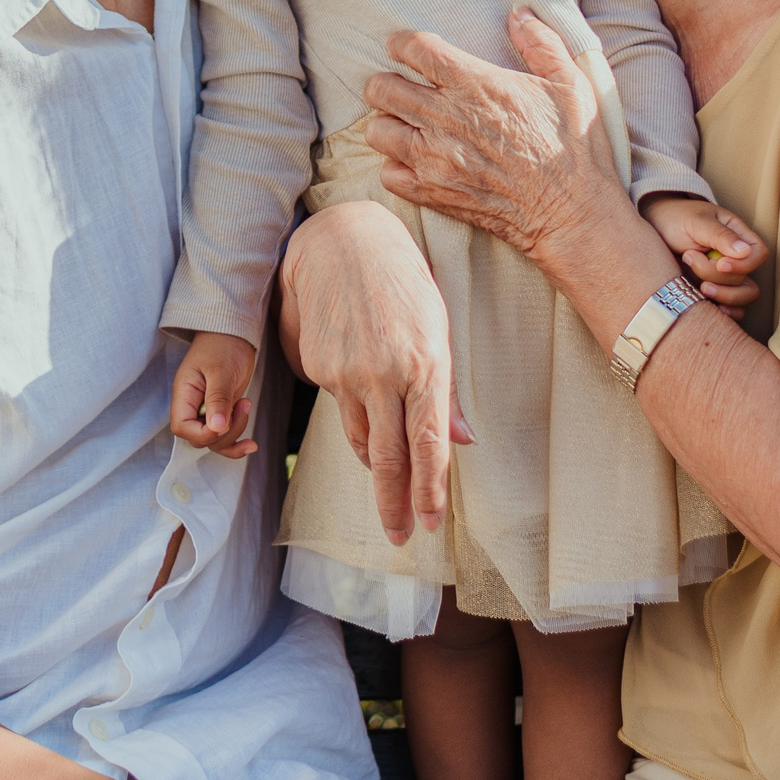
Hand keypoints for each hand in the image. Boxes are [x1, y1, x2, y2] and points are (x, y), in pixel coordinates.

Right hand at [170, 331, 258, 456]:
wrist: (233, 333)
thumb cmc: (222, 345)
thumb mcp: (220, 370)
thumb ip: (217, 399)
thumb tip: (217, 428)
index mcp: (184, 394)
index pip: (182, 428)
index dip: (203, 434)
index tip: (223, 423)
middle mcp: (192, 406)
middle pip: (200, 438)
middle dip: (225, 432)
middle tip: (243, 405)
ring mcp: (207, 411)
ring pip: (215, 440)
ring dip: (235, 433)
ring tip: (247, 404)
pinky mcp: (222, 412)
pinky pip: (225, 436)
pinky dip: (237, 444)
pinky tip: (251, 444)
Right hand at [279, 200, 472, 544]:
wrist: (341, 242)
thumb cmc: (403, 282)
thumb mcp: (438, 328)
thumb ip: (445, 391)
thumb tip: (461, 442)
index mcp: (423, 364)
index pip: (428, 445)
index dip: (430, 490)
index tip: (430, 523)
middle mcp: (382, 373)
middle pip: (387, 458)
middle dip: (394, 505)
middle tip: (401, 537)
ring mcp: (345, 372)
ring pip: (360, 440)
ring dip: (375, 469)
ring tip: (389, 488)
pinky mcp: (318, 367)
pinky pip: (340, 410)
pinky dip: (356, 422)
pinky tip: (364, 413)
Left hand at [363, 8, 630, 269]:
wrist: (572, 213)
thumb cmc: (575, 147)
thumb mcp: (571, 83)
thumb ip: (541, 42)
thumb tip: (518, 13)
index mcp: (475, 85)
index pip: (414, 49)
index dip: (401, 43)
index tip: (402, 48)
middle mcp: (446, 118)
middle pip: (382, 88)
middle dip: (386, 82)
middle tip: (400, 86)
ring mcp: (434, 159)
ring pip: (376, 130)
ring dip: (387, 123)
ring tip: (405, 125)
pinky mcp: (432, 193)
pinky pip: (387, 174)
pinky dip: (394, 166)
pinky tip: (414, 162)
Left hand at [644, 194, 767, 321]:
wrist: (650, 232)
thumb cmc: (674, 219)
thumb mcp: (695, 221)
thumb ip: (720, 235)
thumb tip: (745, 251)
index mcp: (737, 235)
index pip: (759, 254)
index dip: (744, 264)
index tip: (720, 263)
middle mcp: (735, 259)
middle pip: (749, 281)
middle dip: (721, 279)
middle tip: (691, 261)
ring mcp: (724, 278)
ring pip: (743, 299)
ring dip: (722, 296)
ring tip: (696, 286)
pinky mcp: (712, 292)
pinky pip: (731, 310)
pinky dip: (723, 312)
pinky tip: (706, 305)